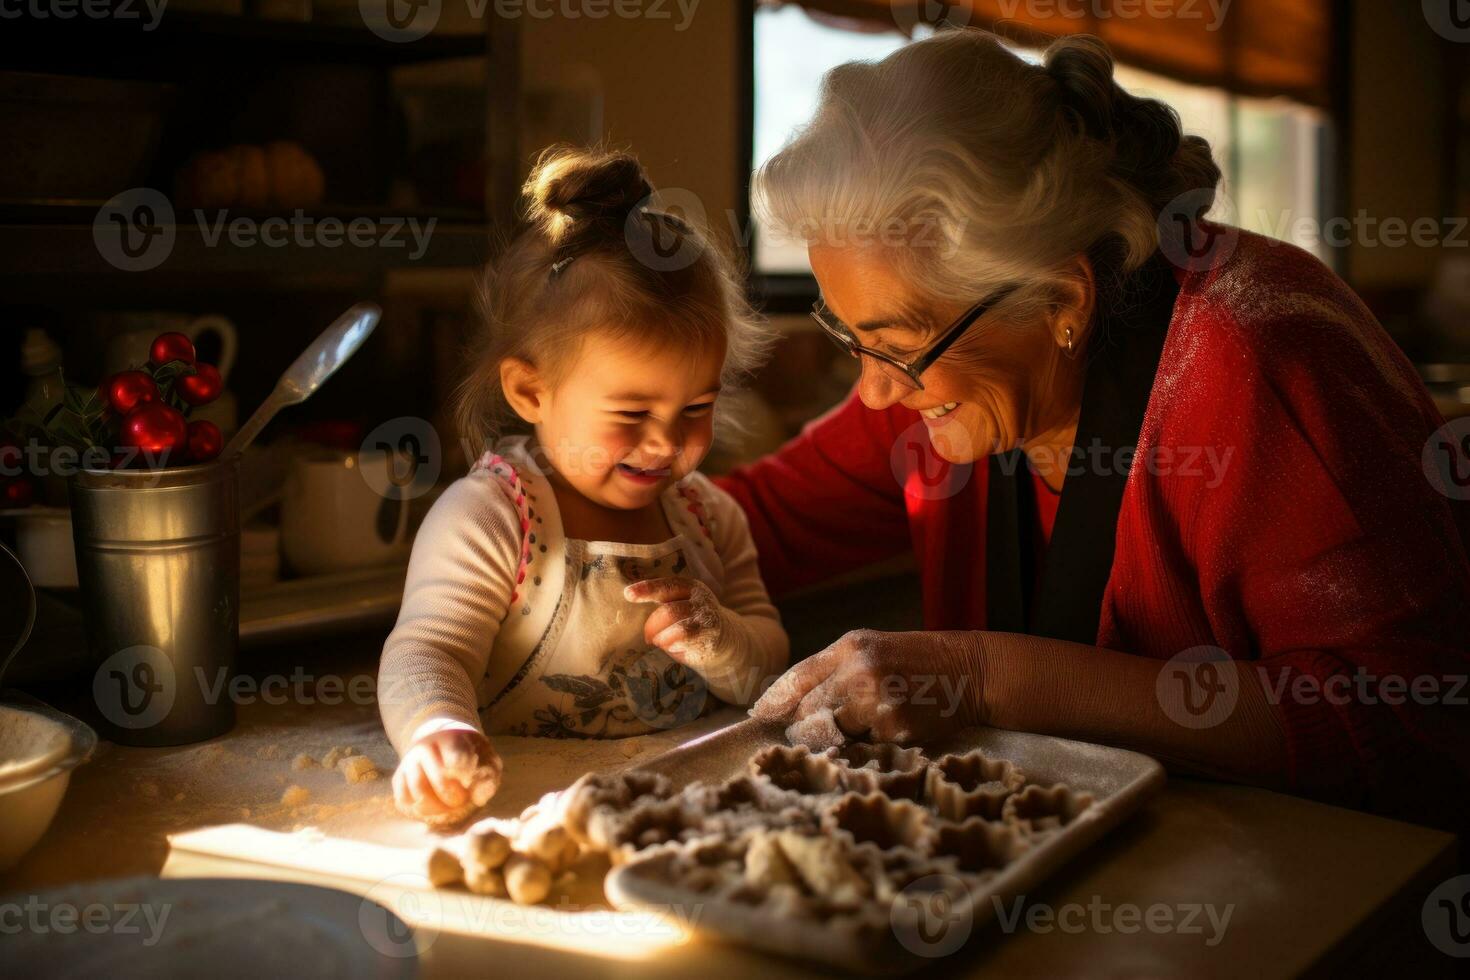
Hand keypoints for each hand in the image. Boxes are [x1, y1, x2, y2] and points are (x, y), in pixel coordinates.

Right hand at [392, 728, 502, 824]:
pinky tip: (431, 811)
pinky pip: (403, 798)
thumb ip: (488, 774)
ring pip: (418, 788)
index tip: (469, 781)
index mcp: (450, 738)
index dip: (465, 773)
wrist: (440, 744)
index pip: (456, 756)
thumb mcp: (485, 757)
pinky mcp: (399, 777)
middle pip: (438, 777)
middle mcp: (425, 747)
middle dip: (453, 796)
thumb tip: (479, 798)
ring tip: (447, 810)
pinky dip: (416, 810)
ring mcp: (409, 762)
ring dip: (435, 807)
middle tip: (461, 802)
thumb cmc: (469, 754)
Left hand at [624, 576, 730, 669]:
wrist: (727, 640)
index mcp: (688, 587)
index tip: (628, 594)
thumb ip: (662, 610)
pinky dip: (674, 643)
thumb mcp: (679, 610)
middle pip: (668, 611)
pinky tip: (676, 647)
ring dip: (662, 637)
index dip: (647, 589)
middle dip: (652, 627)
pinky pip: (685, 636)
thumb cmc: (693, 625)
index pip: (666, 586)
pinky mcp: (711, 632)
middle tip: (648, 638)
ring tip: (661, 643)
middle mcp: (699, 598)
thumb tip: (634, 620)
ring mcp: (707, 615)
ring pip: (677, 626)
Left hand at [750, 629, 983, 743]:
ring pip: (832, 733)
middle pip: (807, 711)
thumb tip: (788, 704)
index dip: (773, 700)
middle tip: (803, 730)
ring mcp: (877, 703)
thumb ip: (831, 670)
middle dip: (801, 724)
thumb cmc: (914, 660)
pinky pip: (862, 746)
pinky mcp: (895, 730)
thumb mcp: (870, 648)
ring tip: (858, 725)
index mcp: (850, 647)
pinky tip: (885, 729)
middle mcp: (860, 673)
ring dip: (835, 736)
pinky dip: (866, 743)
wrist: (970, 671)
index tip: (757, 714)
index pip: (797, 677)